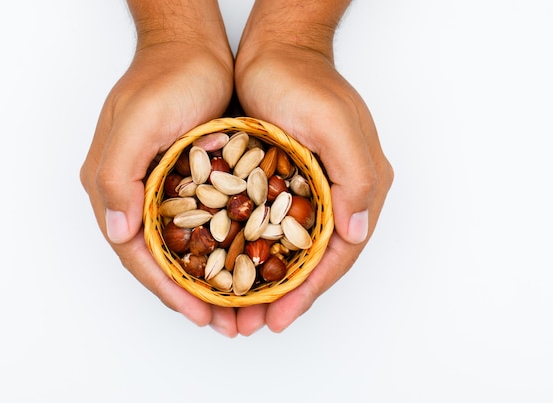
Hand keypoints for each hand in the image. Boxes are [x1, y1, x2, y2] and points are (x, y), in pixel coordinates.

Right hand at [80, 7, 240, 335]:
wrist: (193, 46)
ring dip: (207, 279)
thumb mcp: (138, 123)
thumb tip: (115, 231)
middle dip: (190, 295)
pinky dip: (220, 249)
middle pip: (159, 259)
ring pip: (182, 248)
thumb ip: (117, 176)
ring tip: (238, 306)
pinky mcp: (187, 179)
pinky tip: (244, 264)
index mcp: (111, 185)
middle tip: (226, 322)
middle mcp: (133, 192)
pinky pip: (202, 225)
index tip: (200, 314)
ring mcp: (160, 187)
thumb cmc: (166, 78)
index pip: (136, 254)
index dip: (167, 289)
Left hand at [233, 4, 393, 333]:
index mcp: (361, 186)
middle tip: (252, 325)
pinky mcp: (284, 182)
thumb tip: (356, 233)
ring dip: (267, 282)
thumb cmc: (303, 82)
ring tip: (237, 311)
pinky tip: (231, 268)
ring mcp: (311, 189)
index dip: (309, 290)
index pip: (338, 253)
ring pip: (290, 249)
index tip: (278, 317)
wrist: (274, 50)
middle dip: (286, 296)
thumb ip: (355, 179)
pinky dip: (254, 252)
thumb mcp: (333, 126)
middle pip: (315, 260)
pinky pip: (270, 227)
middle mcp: (339, 194)